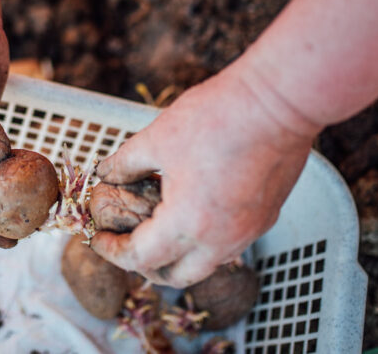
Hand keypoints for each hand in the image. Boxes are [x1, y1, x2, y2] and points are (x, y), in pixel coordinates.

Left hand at [90, 63, 319, 287]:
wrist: (280, 101)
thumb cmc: (217, 117)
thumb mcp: (157, 138)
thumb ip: (125, 164)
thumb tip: (105, 174)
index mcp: (189, 224)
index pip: (141, 258)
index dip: (112, 251)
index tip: (98, 240)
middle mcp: (222, 240)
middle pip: (176, 276)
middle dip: (145, 266)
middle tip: (126, 243)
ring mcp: (249, 231)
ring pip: (206, 264)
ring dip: (177, 255)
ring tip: (157, 228)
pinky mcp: (266, 217)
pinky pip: (229, 244)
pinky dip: (204, 240)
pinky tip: (192, 212)